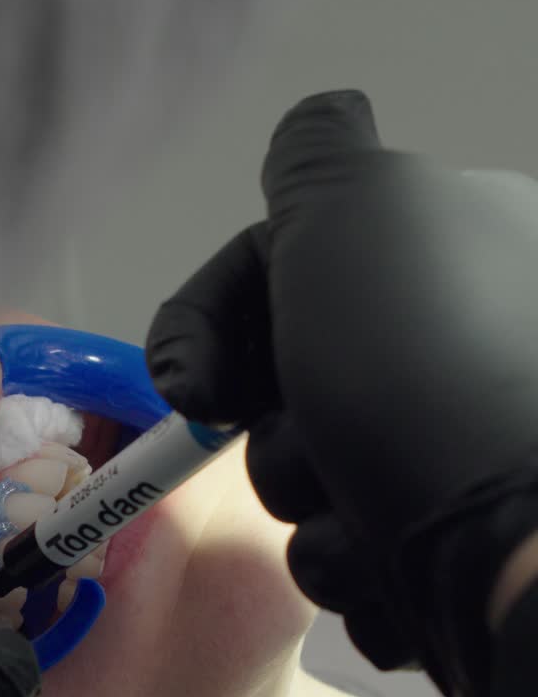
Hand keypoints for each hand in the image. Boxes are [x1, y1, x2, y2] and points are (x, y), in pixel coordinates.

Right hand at [146, 90, 537, 696]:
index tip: (191, 384)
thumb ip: (317, 155)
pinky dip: (359, 574)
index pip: (286, 270)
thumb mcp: (357, 210)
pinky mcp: (458, 555)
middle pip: (292, 387)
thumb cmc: (422, 367)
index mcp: (450, 251)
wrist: (521, 541)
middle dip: (277, 434)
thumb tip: (324, 118)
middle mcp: (459, 346)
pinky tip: (395, 578)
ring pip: (317, 487)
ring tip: (367, 527)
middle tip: (312, 445)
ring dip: (316, 515)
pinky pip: (360, 564)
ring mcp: (462, 457)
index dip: (213, 320)